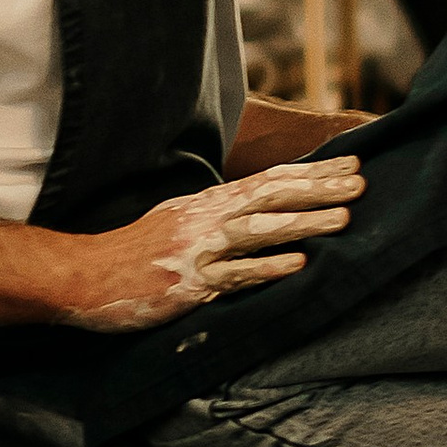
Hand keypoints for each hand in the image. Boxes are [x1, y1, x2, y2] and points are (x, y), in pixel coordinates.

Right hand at [53, 157, 363, 332]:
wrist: (84, 275)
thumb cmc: (134, 252)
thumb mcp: (178, 220)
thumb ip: (217, 214)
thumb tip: (260, 207)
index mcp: (207, 202)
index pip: (269, 179)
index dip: (312, 171)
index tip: (351, 163)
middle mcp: (206, 218)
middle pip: (271, 195)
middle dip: (319, 188)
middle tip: (362, 182)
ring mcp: (198, 249)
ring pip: (260, 230)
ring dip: (304, 223)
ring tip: (344, 219)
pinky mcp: (189, 283)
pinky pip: (235, 275)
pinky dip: (267, 269)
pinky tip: (298, 267)